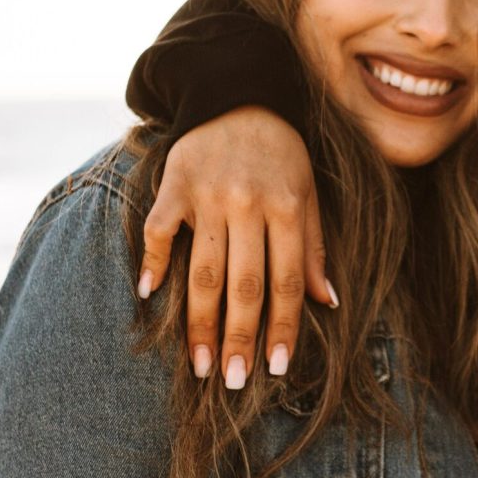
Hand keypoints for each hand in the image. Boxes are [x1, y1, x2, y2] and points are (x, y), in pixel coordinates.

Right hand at [137, 106, 335, 385]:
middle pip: (243, 284)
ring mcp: (207, 195)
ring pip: (202, 269)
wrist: (237, 96)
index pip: (286, 280)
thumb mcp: (307, 193)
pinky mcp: (173, 185)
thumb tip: (327, 302)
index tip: (276, 367)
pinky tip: (150, 296)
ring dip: (199, 321)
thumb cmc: (280, 153)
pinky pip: (158, 230)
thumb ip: (314, 247)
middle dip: (239, 338)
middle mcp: (248, 204)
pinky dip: (151, 261)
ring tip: (199, 364)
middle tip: (234, 382)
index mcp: (286, 207)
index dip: (283, 327)